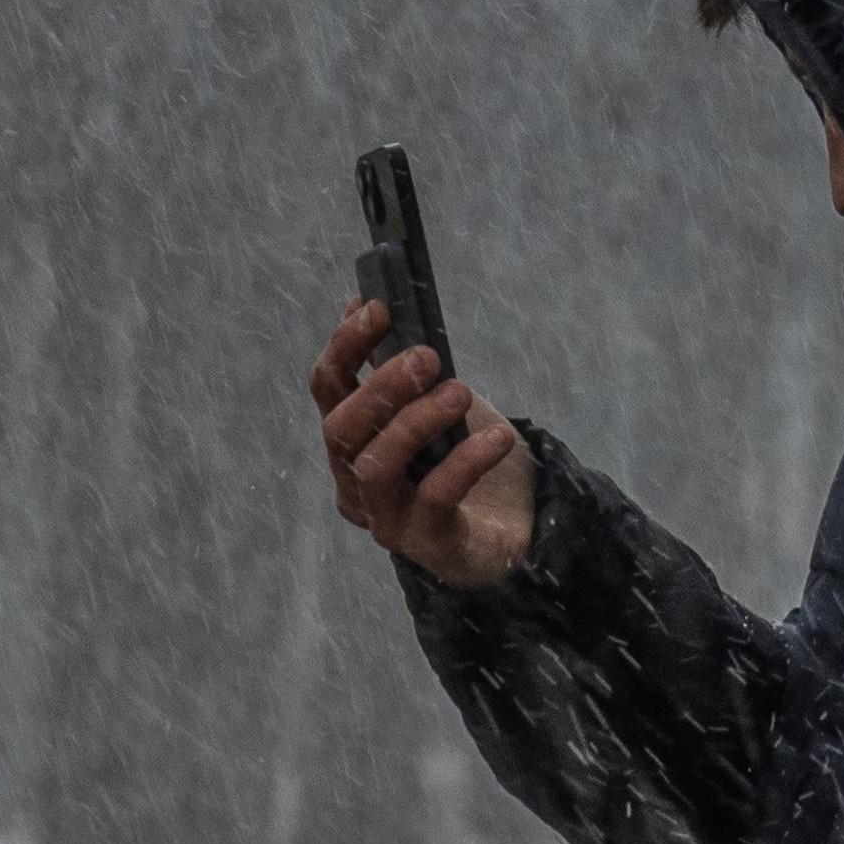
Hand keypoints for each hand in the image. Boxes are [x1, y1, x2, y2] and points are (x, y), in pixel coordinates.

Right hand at [308, 300, 537, 589]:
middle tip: (429, 357)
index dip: (345, 345)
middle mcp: (355, 482)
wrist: (516, 529)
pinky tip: (498, 437)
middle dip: (381, 386)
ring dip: (416, 421)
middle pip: (339, 429)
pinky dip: (466, 460)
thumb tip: (367, 300)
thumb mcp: (435, 403)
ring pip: (374, 466)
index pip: (326, 388)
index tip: (378, 308)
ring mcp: (386, 517)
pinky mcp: (427, 543)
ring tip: (460, 393)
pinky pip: (433, 498)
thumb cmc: (465, 460)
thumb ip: (402, 366)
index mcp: (352, 441)